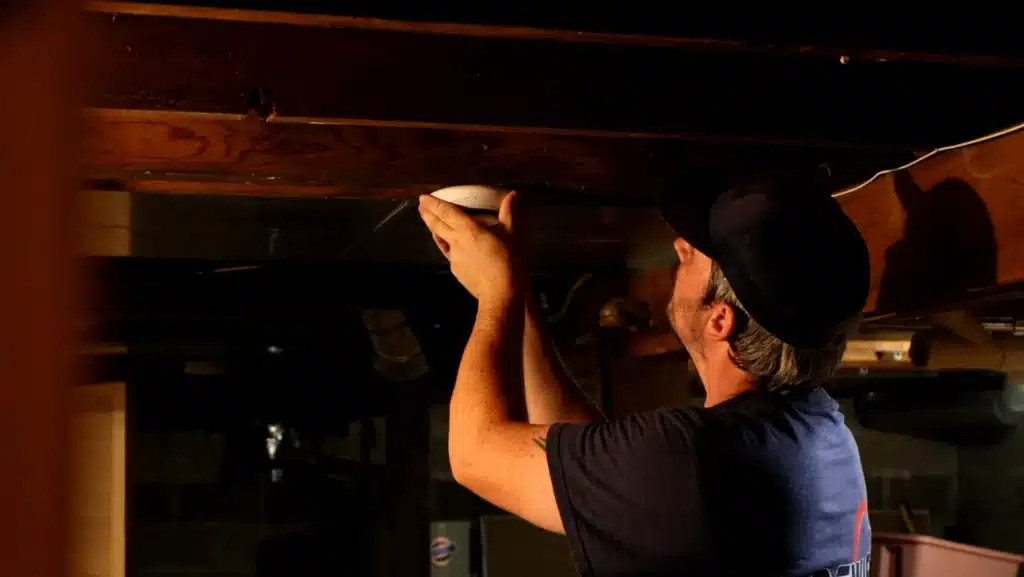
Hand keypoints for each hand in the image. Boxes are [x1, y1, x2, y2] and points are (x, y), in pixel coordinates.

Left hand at [418, 191, 522, 305]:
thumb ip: (510, 213)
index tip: (423, 197)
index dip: (434, 203)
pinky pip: (448, 253)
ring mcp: (454, 257)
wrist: (499, 294)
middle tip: (420, 206)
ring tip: (431, 224)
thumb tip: (513, 194)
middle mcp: (456, 241)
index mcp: (467, 229)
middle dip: (427, 214)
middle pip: (437, 225)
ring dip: (433, 230)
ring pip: (440, 240)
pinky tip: (451, 247)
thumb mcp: (513, 235)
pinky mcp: (456, 271)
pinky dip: (446, 245)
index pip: (446, 212)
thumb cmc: (507, 262)